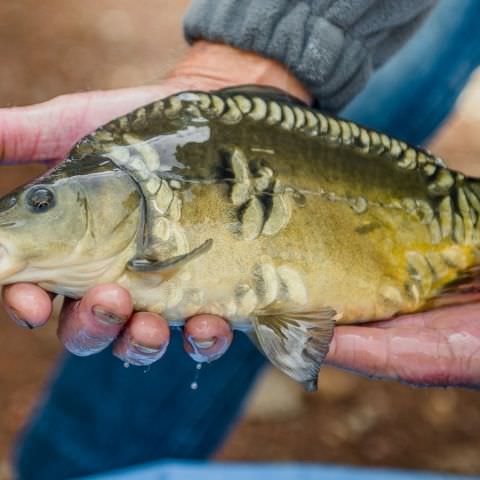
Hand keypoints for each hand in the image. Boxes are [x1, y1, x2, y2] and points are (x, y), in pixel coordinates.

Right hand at [0, 41, 309, 365]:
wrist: (205, 123)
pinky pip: (202, 335)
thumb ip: (22, 137)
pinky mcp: (207, 293)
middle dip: (90, 326)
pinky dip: (201, 341)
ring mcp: (162, 291)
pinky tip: (204, 325)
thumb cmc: (136, 128)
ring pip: (139, 341)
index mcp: (73, 252)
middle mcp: (113, 279)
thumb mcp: (74, 126)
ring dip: (139, 344)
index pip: (38, 294)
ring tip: (149, 324)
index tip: (31, 301)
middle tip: (108, 297)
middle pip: (88, 329)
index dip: (27, 305)